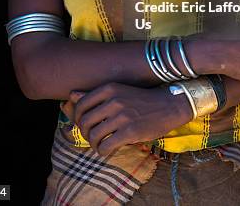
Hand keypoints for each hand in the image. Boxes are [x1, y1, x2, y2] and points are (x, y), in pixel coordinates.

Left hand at [60, 82, 192, 155]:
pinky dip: (103, 151)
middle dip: (85, 133)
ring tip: (100, 144)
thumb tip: (71, 95)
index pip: (80, 105)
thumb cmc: (140, 99)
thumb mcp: (117, 91)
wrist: (168, 105)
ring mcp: (121, 116)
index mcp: (108, 88)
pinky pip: (105, 146)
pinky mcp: (129, 131)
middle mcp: (113, 100)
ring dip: (93, 144)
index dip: (78, 118)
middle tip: (92, 137)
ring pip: (93, 135)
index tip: (86, 124)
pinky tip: (108, 149)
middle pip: (84, 122)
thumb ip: (94, 95)